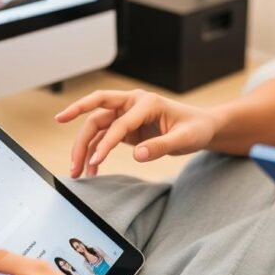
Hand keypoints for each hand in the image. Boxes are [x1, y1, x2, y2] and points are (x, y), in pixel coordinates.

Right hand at [55, 89, 221, 177]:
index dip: (106, 142)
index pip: (119, 122)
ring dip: (84, 147)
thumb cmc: (195, 129)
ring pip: (95, 125)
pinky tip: (92, 168)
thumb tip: (137, 156)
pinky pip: (103, 137)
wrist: (201, 127)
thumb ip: (161, 146)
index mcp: (146, 102)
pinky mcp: (125, 126)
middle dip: (81, 138)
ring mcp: (126, 114)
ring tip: (77, 171)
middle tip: (73, 163)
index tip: (96, 161)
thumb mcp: (185, 139)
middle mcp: (132, 103)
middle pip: (96, 114)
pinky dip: (95, 151)